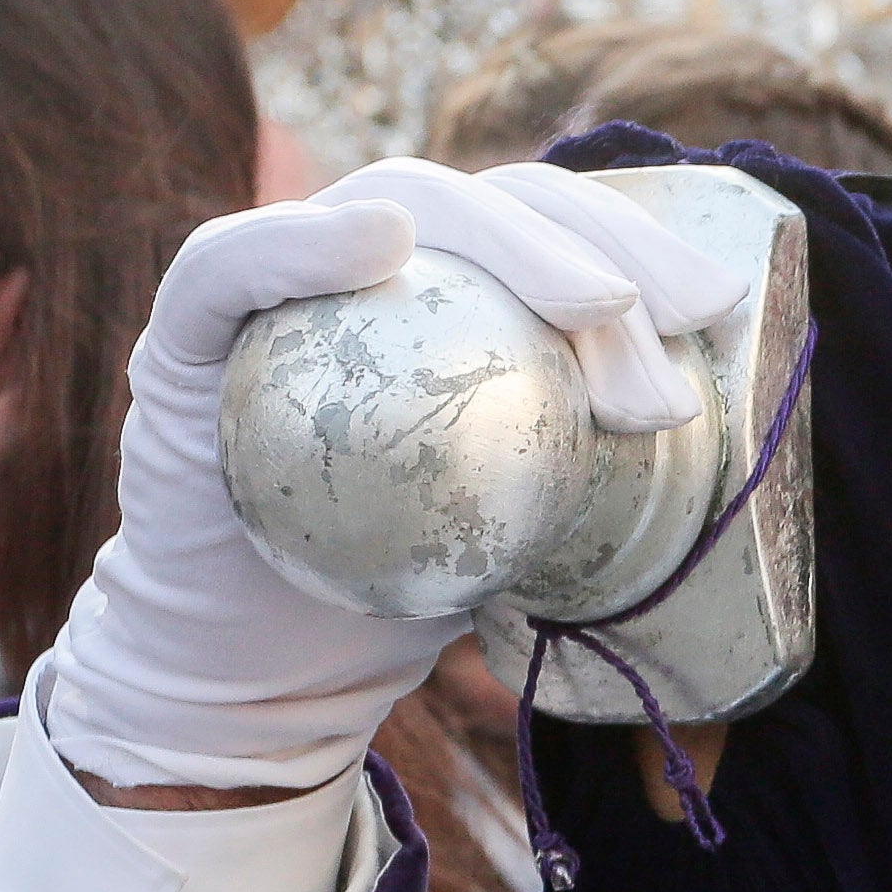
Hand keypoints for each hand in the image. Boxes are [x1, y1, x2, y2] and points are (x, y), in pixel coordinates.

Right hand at [39, 162, 758, 793]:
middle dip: (590, 244)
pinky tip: (379, 242)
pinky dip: (299, 242)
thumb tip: (708, 434)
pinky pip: (227, 267)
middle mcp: (352, 269)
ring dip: (501, 241)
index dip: (628, 238)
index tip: (710, 310)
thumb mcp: (516, 526)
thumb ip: (582, 468)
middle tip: (666, 319)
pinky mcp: (181, 345)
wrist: (255, 688)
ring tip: (593, 305)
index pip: (538, 225)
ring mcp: (264, 296)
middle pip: (480, 203)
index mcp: (434, 295)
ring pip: (387, 205)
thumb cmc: (390, 601)